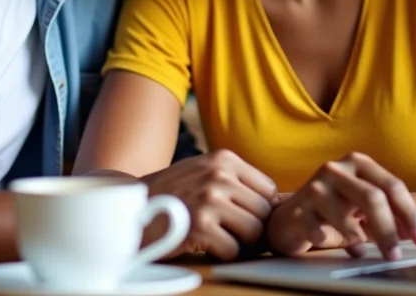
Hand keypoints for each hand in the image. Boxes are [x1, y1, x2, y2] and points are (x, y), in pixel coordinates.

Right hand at [141, 149, 276, 259]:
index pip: (268, 190)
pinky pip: (233, 250)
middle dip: (249, 228)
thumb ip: (238, 182)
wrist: (129, 211)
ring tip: (214, 237)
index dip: (257, 209)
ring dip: (237, 243)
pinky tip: (202, 244)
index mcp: (224, 159)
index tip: (238, 217)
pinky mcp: (200, 226)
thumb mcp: (204, 174)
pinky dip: (221, 255)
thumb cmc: (172, 196)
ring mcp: (210, 200)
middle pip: (263, 213)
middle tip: (226, 232)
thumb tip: (286, 201)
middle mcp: (219, 175)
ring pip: (254, 233)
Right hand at [265, 152, 415, 260]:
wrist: (290, 217)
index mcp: (358, 162)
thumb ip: (389, 213)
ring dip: (356, 238)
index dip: (411, 214)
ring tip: (356, 242)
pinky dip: (332, 243)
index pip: (392, 186)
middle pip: (372, 198)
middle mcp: (336, 169)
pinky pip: (322, 233)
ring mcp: (315, 187)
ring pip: (347, 219)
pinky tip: (329, 240)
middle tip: (396, 255)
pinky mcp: (298, 209)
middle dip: (389, 231)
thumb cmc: (333, 209)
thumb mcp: (363, 205)